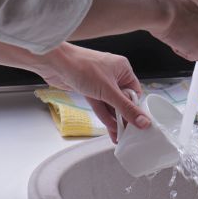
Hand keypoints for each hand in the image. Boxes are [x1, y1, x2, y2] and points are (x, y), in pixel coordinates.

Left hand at [35, 43, 150, 142]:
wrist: (54, 63)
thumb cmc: (81, 66)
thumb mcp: (108, 91)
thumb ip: (126, 108)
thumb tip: (143, 121)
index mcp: (123, 69)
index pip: (135, 92)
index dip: (135, 108)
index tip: (138, 123)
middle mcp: (113, 74)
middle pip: (123, 100)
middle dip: (124, 117)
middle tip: (128, 133)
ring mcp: (100, 82)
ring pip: (110, 104)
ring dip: (114, 119)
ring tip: (119, 135)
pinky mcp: (89, 89)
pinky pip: (100, 104)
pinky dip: (104, 115)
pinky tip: (110, 128)